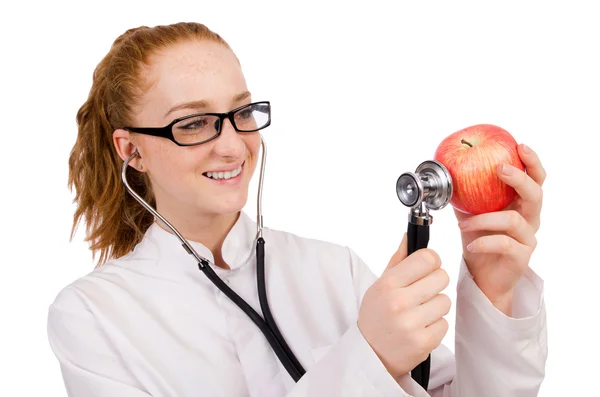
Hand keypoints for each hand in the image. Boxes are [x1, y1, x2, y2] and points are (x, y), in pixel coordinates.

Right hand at [357, 233, 450, 377]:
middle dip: (435, 283)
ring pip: (445, 300)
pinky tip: (420, 327)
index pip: (427, 258)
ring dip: (436, 305)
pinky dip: (435, 325)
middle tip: (422, 292)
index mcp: (388, 284)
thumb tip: (410, 235)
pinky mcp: (423, 342)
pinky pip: (445, 323)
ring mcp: (411, 323)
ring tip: (419, 312)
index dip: (431, 261)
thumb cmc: (377, 315)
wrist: (370, 354)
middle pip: (441, 277)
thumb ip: (398, 260)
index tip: (427, 268)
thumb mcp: (380, 285)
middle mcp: (399, 302)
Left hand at [454, 143, 545, 314]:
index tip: (519, 146)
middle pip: (535, 194)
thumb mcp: (470, 214)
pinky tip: (470, 245)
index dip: (531, 162)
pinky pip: (505, 244)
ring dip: (485, 218)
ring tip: (464, 223)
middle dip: (519, 179)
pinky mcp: (521, 257)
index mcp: (520, 204)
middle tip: (500, 169)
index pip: (535, 179)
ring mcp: (528, 238)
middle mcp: (530, 219)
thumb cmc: (480, 241)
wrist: (484, 277)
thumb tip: (448, 172)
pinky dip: (485, 241)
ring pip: (514, 220)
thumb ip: (465, 195)